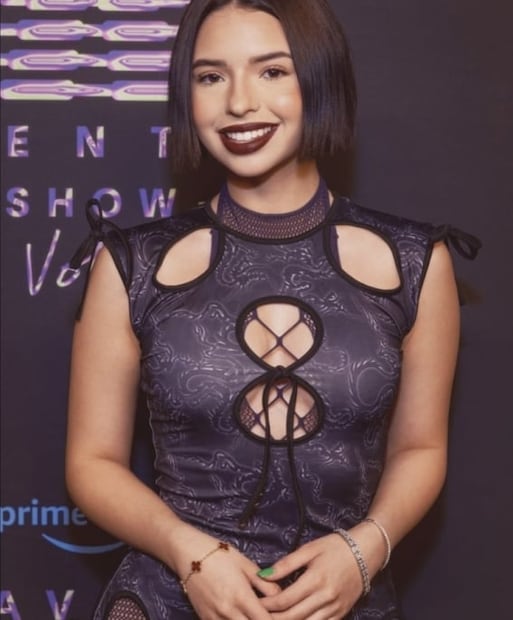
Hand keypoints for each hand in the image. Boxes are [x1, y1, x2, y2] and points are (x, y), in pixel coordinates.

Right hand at [176, 532, 280, 619]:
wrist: (188, 553)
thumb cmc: (219, 554)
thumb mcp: (246, 564)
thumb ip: (265, 584)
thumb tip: (281, 596)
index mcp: (241, 596)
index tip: (284, 617)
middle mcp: (228, 611)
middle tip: (270, 616)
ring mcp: (214, 618)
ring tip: (254, 615)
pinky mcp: (205, 619)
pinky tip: (240, 617)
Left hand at [257, 531, 371, 619]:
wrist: (365, 552)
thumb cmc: (335, 547)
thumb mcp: (309, 549)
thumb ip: (286, 564)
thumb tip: (263, 575)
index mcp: (315, 579)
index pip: (285, 600)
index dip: (267, 604)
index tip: (255, 602)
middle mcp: (325, 597)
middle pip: (293, 617)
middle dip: (273, 618)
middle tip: (258, 614)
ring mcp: (335, 608)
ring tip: (273, 619)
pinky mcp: (341, 614)